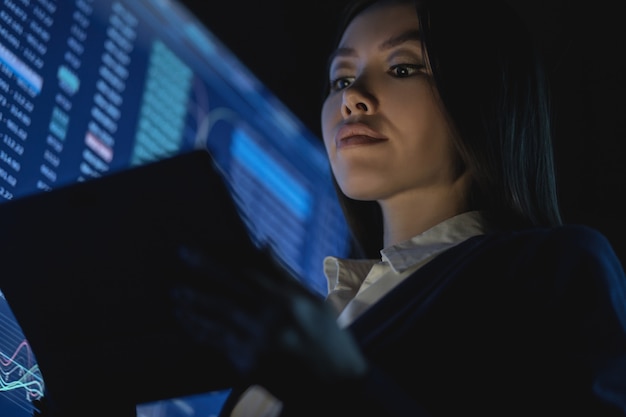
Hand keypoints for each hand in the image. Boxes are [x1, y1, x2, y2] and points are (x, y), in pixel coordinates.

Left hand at [171, 245, 367, 398]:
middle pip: (226, 294)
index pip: (244, 273)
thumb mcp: (313, 301)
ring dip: (194, 308)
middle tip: (179, 264)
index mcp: (290, 300)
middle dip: (198, 279)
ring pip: (217, 321)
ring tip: (176, 297)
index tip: (192, 252)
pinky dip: (203, 332)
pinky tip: (190, 322)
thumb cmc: (329, 338)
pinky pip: (221, 344)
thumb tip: (263, 243)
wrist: (338, 386)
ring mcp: (260, 345)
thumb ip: (284, 273)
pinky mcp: (252, 366)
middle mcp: (273, 320)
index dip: (214, 261)